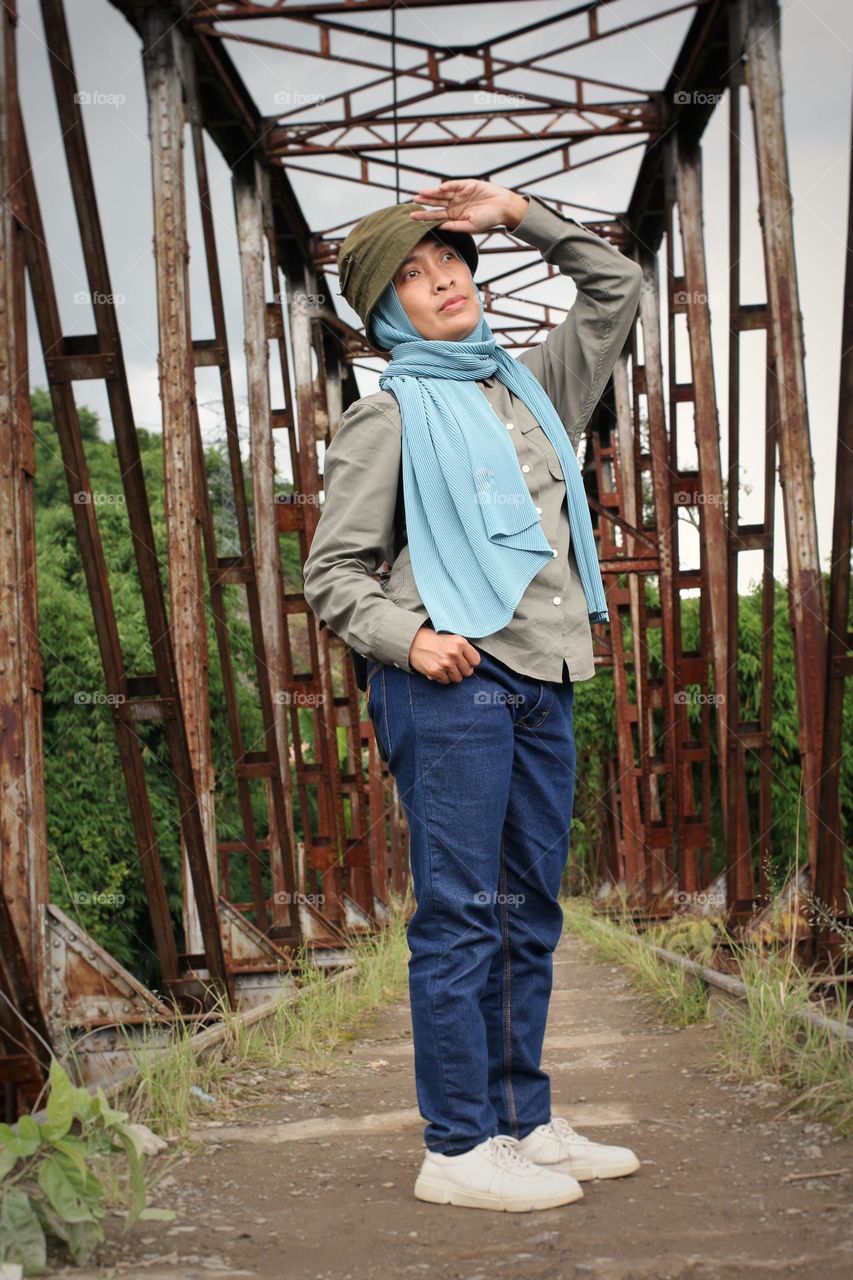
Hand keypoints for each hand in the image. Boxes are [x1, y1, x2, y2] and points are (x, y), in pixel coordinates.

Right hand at [408, 626, 481, 682]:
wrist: (415, 642)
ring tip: (445, 667)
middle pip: (468, 672)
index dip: (470, 662)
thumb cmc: (435, 641)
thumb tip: (473, 665)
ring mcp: (445, 663)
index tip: (464, 661)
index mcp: (461, 643)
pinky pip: (446, 681)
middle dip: (461, 670)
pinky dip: (442, 677)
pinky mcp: (436, 671)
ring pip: (458, 678)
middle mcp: (454, 653)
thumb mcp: (453, 639)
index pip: (476, 661)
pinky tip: (438, 669)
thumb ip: (464, 650)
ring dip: (452, 675)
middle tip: (453, 665)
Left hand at [409, 180, 528, 234]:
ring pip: (442, 194)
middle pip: (436, 204)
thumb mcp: (471, 226)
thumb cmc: (489, 219)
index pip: (436, 217)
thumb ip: (455, 226)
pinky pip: (454, 185)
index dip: (424, 217)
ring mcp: (460, 195)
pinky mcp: (467, 185)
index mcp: (454, 217)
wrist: (503, 207)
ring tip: (420, 194)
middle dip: (424, 202)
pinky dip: (447, 186)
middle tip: (412, 202)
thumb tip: (439, 227)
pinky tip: (438, 188)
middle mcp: (455, 205)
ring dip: (432, 194)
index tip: (412, 217)